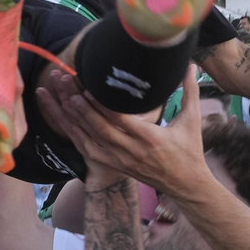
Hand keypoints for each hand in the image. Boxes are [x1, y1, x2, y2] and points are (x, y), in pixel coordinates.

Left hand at [35, 65, 196, 194]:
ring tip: (57, 95)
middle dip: (79, 104)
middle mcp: (131, 150)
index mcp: (150, 138)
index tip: (87, 85)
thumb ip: (190, 91)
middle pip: (98, 127)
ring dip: (71, 116)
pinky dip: (74, 133)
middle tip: (65, 82)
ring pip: (88, 138)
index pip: (119, 119)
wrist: (185, 184)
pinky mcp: (113, 164)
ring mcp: (119, 159)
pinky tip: (62, 117)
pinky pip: (88, 148)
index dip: (101, 103)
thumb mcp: (192, 120)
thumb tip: (192, 64)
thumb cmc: (189, 151)